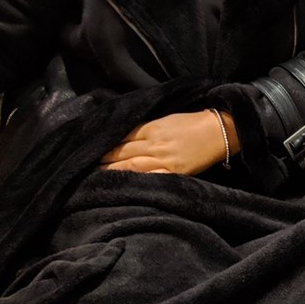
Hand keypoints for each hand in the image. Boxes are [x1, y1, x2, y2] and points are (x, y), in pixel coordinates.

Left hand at [100, 110, 238, 174]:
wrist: (220, 130)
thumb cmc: (194, 122)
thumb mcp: (168, 118)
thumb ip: (146, 127)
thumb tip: (124, 135)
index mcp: (153, 127)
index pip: (122, 136)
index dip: (105, 143)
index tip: (90, 149)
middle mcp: (155, 143)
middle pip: (122, 152)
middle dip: (103, 159)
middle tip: (84, 166)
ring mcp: (163, 159)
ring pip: (130, 166)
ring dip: (111, 171)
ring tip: (94, 177)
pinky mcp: (173, 172)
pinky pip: (149, 177)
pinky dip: (134, 181)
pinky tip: (121, 185)